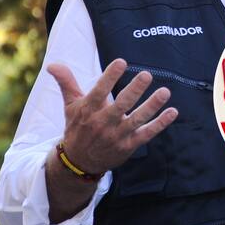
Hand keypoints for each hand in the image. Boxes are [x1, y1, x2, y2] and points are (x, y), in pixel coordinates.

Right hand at [48, 58, 178, 175]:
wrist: (79, 162)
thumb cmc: (77, 127)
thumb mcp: (70, 105)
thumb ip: (66, 82)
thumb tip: (53, 64)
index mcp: (88, 110)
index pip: (99, 91)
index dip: (109, 77)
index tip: (121, 62)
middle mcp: (103, 123)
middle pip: (121, 105)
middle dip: (134, 90)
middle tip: (146, 74)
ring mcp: (117, 135)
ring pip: (137, 119)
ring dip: (152, 106)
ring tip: (165, 92)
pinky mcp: (129, 145)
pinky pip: (147, 133)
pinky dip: (160, 124)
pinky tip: (172, 112)